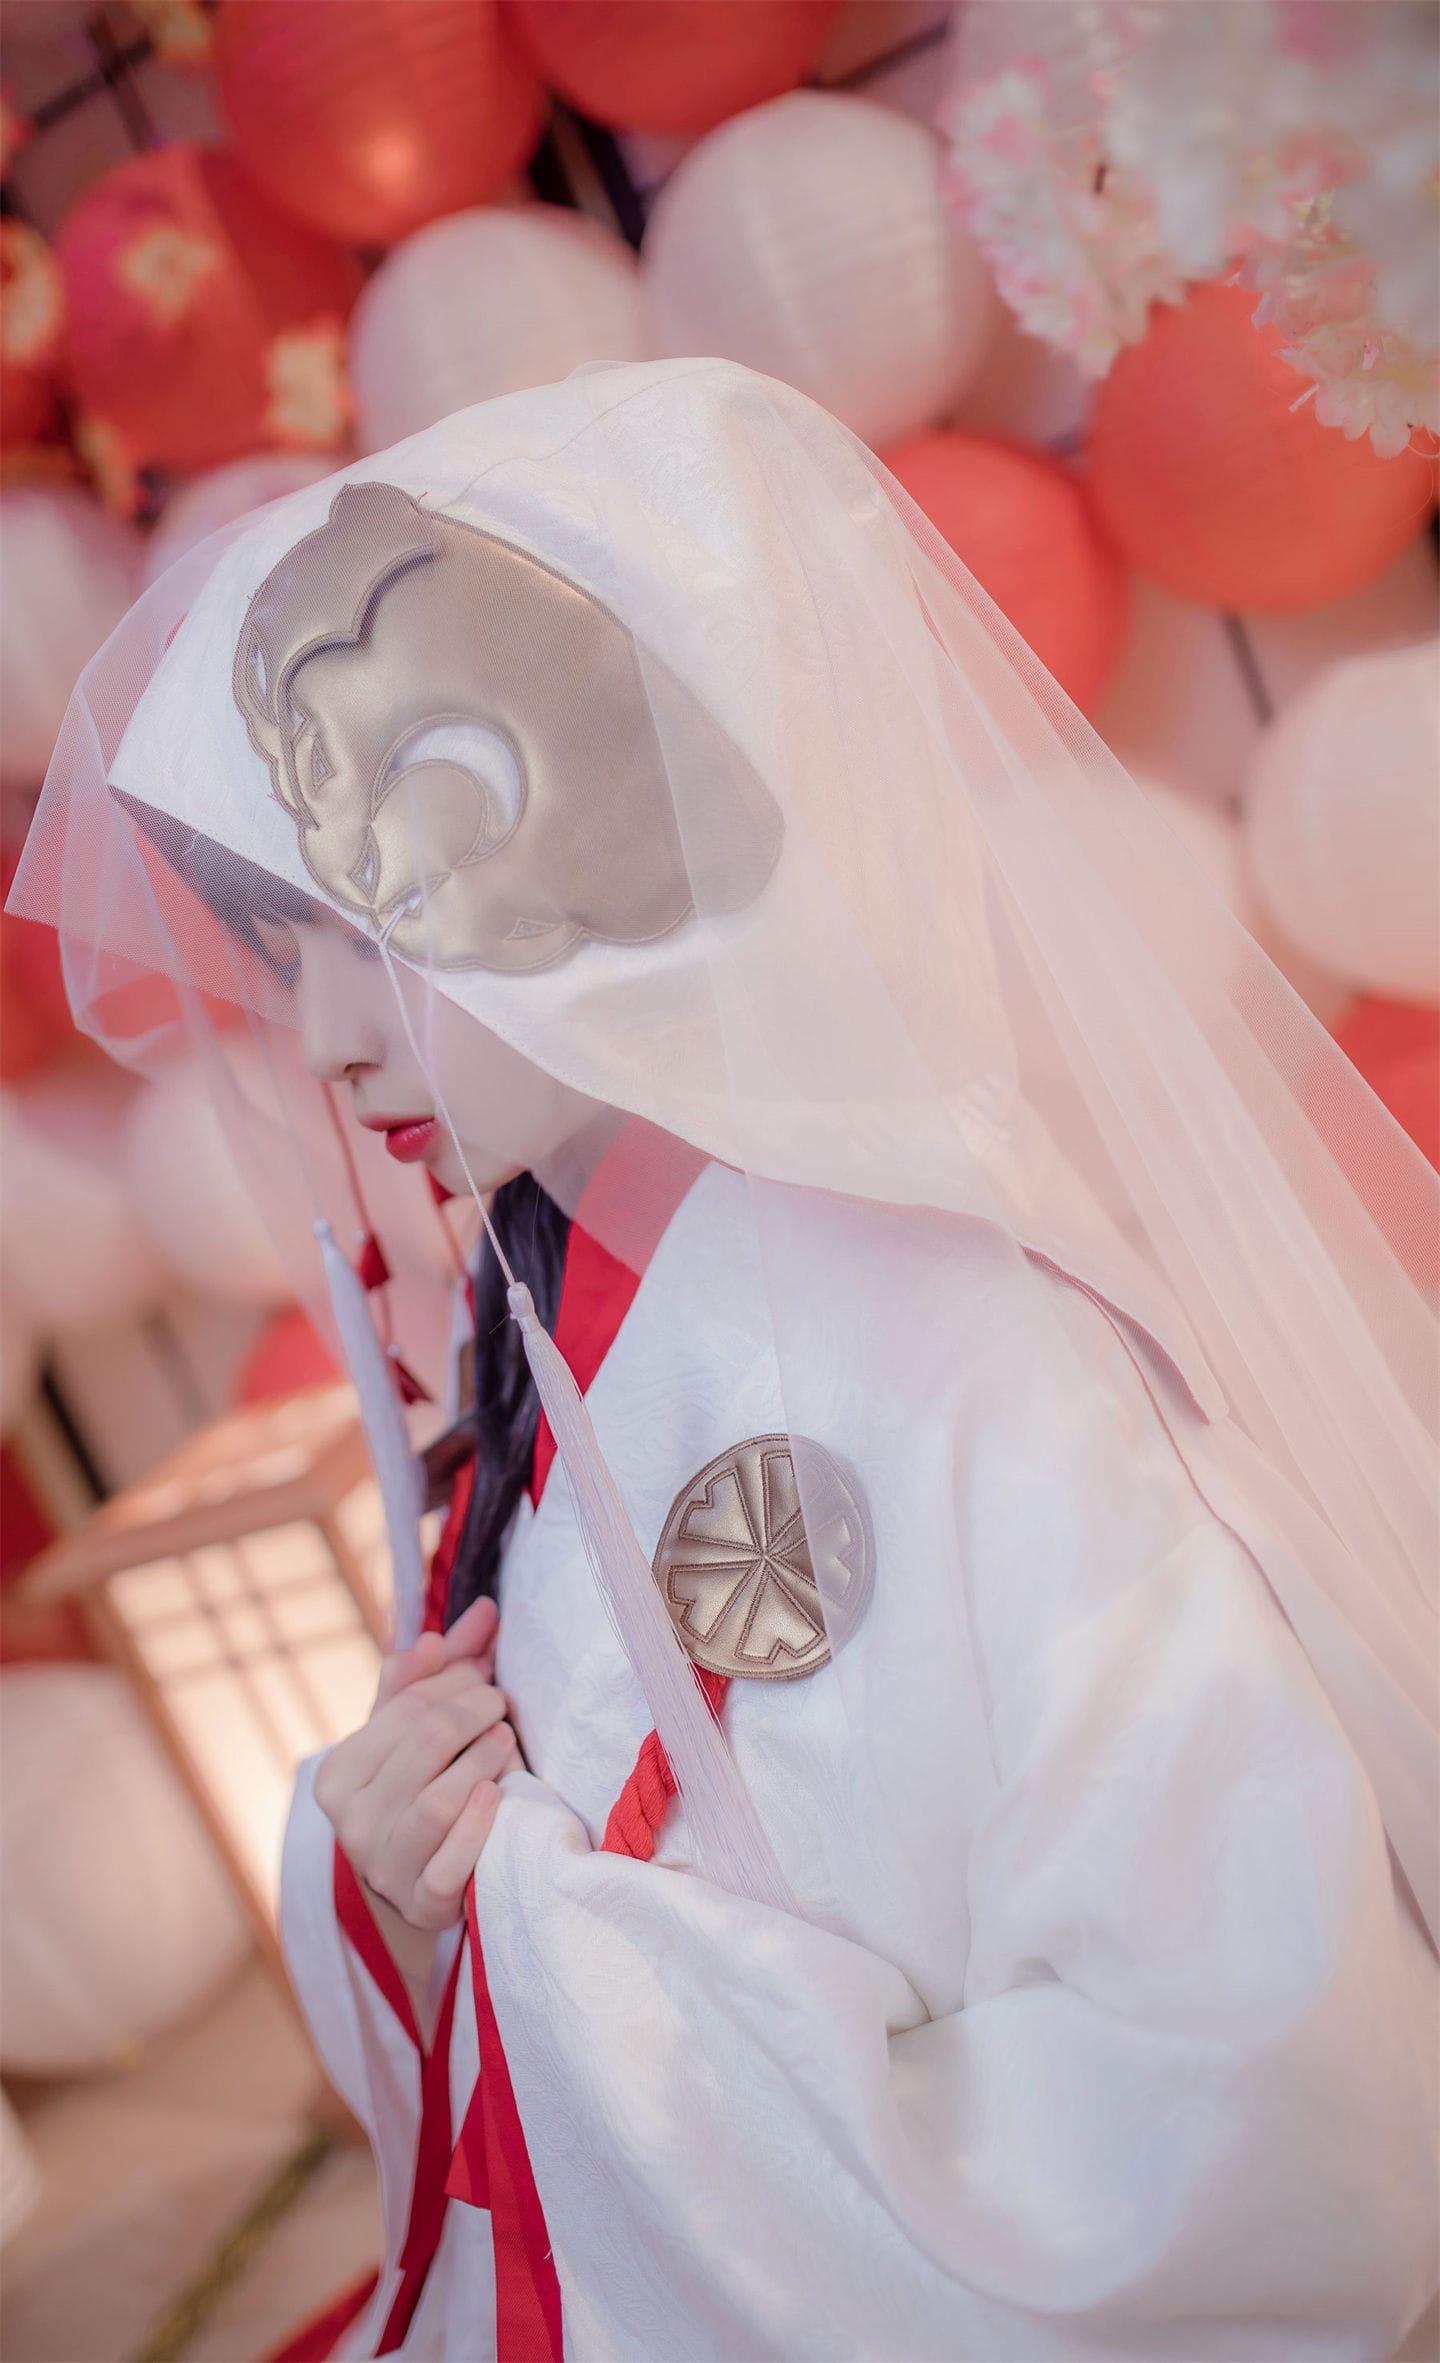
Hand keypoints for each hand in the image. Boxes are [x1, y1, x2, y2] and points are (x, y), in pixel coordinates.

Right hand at [314, 1596, 519, 1932]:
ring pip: (437, 1801)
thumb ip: (442, 1670)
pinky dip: (476, 1827)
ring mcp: (384, 1867)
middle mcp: (349, 1823)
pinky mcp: (421, 1902)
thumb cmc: (417, 1788)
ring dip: (483, 1761)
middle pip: (425, 1745)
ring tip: (506, 1739)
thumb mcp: (413, 1731)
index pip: (406, 1708)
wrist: (423, 1877)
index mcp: (337, 1775)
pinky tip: (497, 1795)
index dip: (454, 1680)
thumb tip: (482, 1612)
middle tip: (501, 1702)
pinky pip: (447, 1865)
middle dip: (474, 1712)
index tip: (484, 1671)